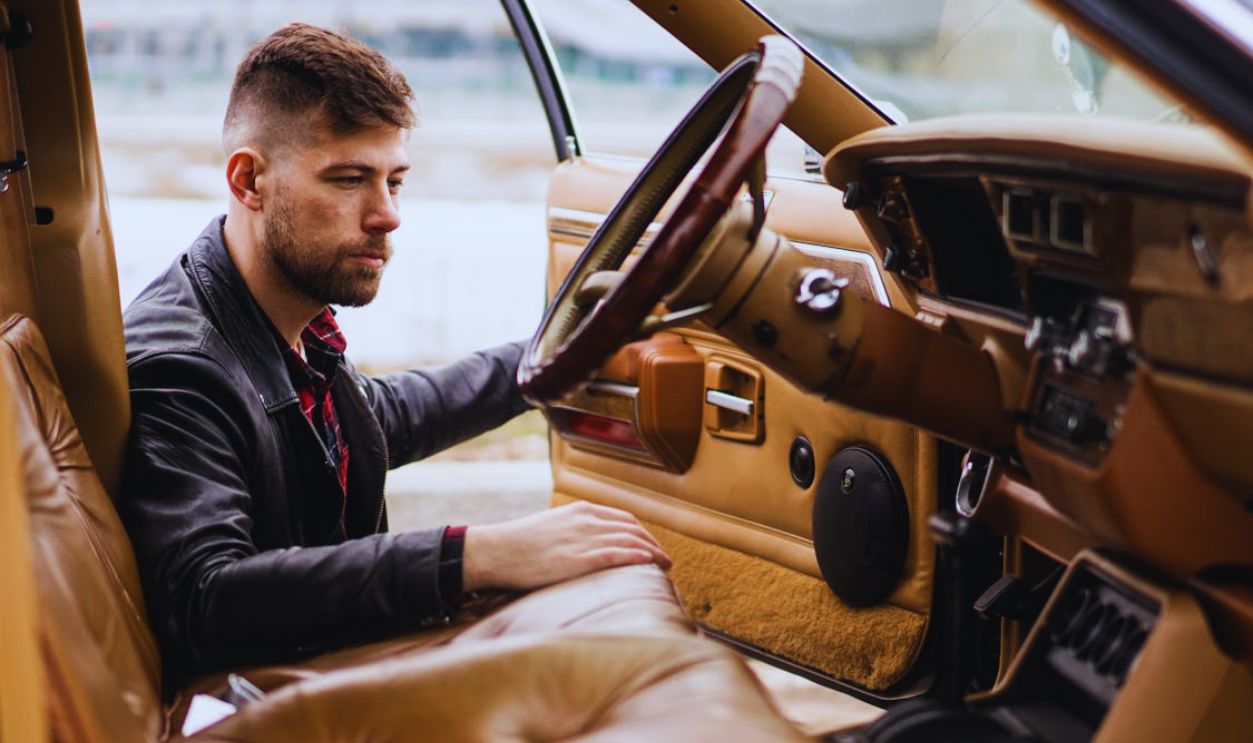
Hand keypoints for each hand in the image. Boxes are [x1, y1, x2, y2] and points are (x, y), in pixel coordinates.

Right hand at [462, 501, 671, 591]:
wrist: (496, 551)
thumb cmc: (519, 544)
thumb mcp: (551, 527)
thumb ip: (574, 531)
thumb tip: (587, 547)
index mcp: (581, 511)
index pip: (624, 519)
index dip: (643, 534)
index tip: (652, 547)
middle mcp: (587, 520)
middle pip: (633, 529)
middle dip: (653, 545)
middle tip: (665, 561)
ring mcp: (584, 538)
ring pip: (631, 541)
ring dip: (653, 553)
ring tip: (665, 567)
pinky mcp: (579, 559)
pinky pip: (617, 554)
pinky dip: (638, 557)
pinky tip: (650, 563)